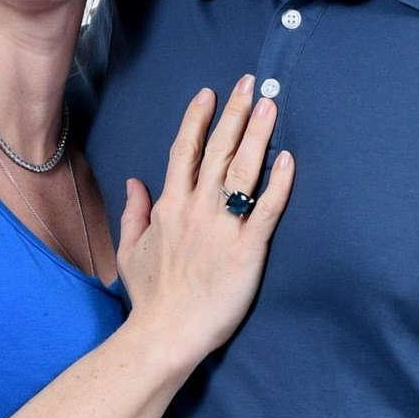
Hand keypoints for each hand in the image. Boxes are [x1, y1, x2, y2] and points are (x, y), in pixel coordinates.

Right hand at [117, 75, 293, 369]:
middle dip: (234, 113)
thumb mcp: (130, 250)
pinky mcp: (247, 250)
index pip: (185, 152)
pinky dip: (279, 183)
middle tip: (249, 83)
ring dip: (257, 135)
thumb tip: (135, 182)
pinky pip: (266, 209)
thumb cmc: (150, 298)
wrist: (165, 334)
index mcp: (169, 207)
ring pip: (243, 170)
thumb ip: (133, 213)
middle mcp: (196, 209)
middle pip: (218, 151)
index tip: (209, 94)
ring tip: (270, 105)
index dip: (198, 120)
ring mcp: (222, 228)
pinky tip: (288, 158)